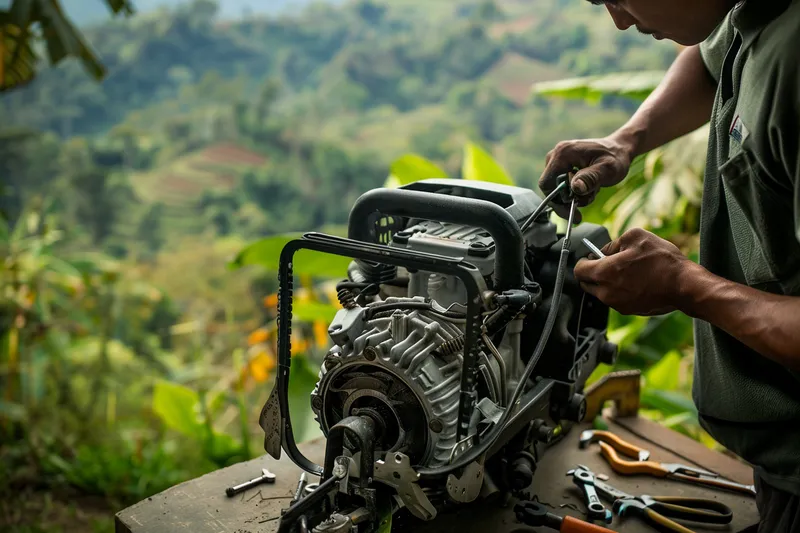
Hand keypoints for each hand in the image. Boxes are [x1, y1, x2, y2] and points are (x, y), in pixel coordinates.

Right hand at [538, 136, 633, 220]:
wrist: (619, 149)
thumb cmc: (615, 157)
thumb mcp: (608, 169)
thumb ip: (591, 178)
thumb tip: (575, 188)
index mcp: (563, 154)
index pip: (546, 184)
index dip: (556, 201)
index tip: (572, 212)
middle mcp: (556, 154)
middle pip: (550, 187)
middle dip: (568, 199)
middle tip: (588, 200)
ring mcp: (557, 159)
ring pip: (556, 187)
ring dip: (573, 196)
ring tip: (592, 191)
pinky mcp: (561, 164)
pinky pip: (560, 184)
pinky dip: (573, 191)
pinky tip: (588, 188)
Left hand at [573, 228, 691, 315]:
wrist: (684, 286)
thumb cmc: (662, 260)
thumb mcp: (636, 237)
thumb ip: (613, 243)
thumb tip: (605, 251)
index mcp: (604, 273)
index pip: (579, 270)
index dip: (583, 261)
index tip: (590, 257)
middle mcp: (606, 292)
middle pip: (587, 283)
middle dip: (593, 273)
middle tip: (608, 263)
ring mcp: (617, 304)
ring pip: (602, 292)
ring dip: (607, 282)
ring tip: (627, 271)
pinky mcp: (629, 311)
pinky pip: (616, 299)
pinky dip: (620, 291)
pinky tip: (636, 281)